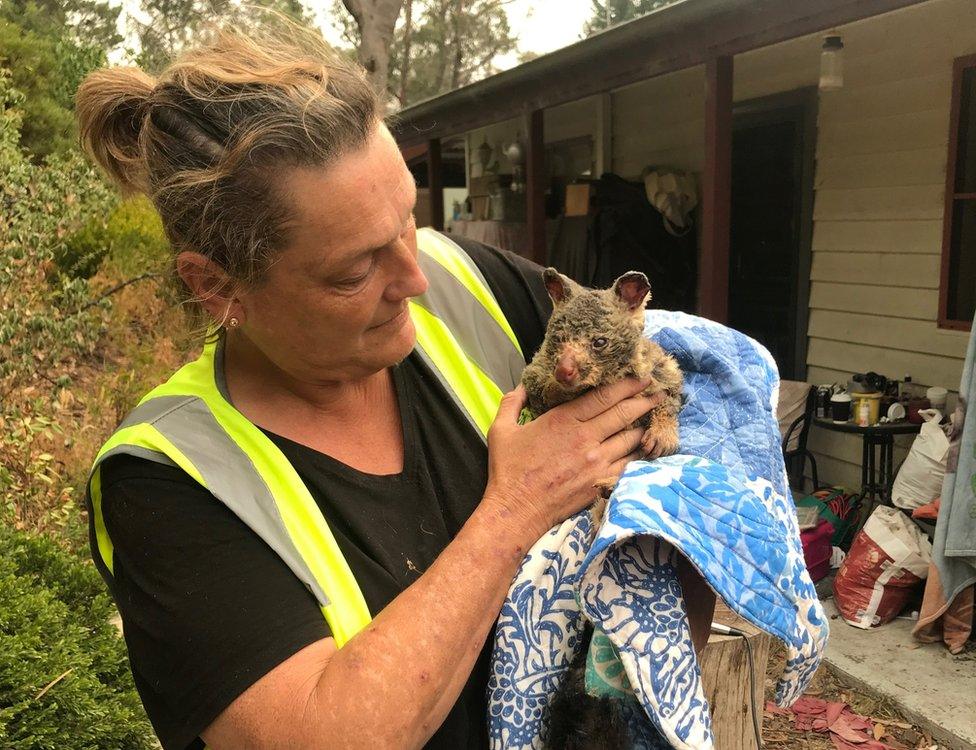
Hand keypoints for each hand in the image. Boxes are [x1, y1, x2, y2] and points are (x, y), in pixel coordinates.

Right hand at [484, 379, 664, 540]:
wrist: (516, 511)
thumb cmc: (508, 470)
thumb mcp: (501, 430)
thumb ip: (512, 402)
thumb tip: (522, 386)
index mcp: (563, 421)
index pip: (603, 396)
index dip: (626, 385)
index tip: (641, 377)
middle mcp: (585, 439)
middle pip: (624, 413)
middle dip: (644, 400)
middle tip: (659, 392)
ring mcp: (597, 462)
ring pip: (631, 438)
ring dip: (643, 426)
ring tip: (653, 418)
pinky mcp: (601, 482)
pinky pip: (629, 464)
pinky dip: (639, 453)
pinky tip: (644, 447)